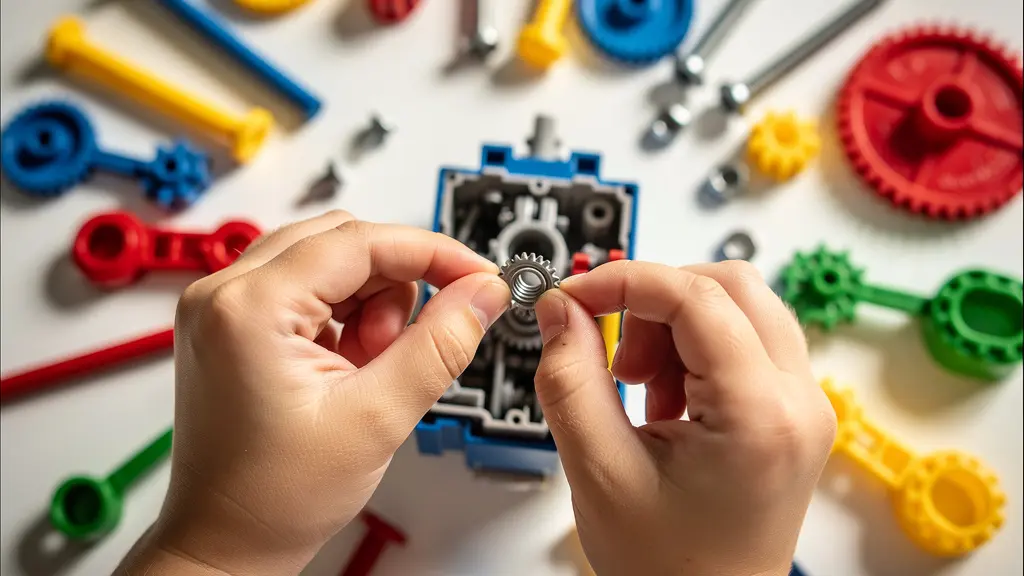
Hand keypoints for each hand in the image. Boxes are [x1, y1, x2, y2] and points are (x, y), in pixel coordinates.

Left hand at [118, 211, 509, 574]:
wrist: (227, 542)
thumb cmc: (275, 498)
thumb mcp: (377, 419)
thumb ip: (440, 345)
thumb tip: (482, 293)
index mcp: (249, 308)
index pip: (360, 242)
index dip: (432, 253)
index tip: (478, 274)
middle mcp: (223, 293)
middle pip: (343, 242)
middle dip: (395, 286)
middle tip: (412, 344)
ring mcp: (223, 306)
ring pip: (329, 262)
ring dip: (370, 304)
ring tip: (370, 370)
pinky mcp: (233, 323)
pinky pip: (308, 289)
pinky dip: (345, 318)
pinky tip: (349, 368)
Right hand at [533, 260, 835, 575]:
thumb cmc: (668, 569)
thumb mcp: (599, 470)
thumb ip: (570, 379)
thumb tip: (561, 309)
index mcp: (761, 417)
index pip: (695, 297)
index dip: (624, 281)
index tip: (575, 296)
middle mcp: (799, 402)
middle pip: (729, 284)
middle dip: (655, 301)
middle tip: (612, 353)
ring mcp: (802, 404)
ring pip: (738, 305)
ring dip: (674, 324)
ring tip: (637, 386)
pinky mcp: (790, 409)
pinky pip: (744, 338)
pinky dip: (693, 347)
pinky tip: (663, 398)